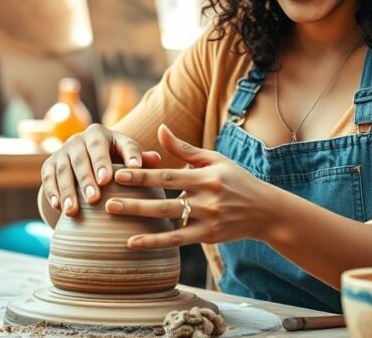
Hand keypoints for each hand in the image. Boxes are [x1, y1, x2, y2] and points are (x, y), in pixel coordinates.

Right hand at [40, 124, 161, 216]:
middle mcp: (79, 139)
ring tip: (73, 210)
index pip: (105, 145)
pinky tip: (58, 208)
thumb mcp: (125, 155)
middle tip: (94, 198)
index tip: (115, 177)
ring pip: (63, 169)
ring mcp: (63, 151)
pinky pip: (48, 177)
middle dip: (87, 178)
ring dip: (68, 190)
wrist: (83, 161)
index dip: (108, 160)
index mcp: (101, 134)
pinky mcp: (49, 164)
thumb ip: (139, 157)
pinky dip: (52, 192)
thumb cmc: (113, 160)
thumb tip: (155, 159)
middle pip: (82, 157)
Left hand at [105, 124, 274, 248]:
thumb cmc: (236, 180)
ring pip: (167, 218)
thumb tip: (161, 128)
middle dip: (134, 197)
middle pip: (164, 197)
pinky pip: (176, 240)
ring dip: (138, 217)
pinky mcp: (207, 236)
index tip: (119, 173)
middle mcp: (206, 197)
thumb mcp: (214, 160)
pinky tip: (132, 242)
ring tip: (113, 213)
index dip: (143, 175)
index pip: (168, 175)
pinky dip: (153, 241)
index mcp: (206, 176)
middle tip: (107, 197)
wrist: (264, 210)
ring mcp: (207, 218)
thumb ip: (184, 149)